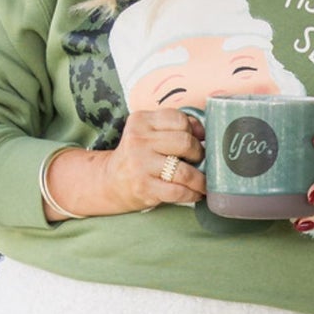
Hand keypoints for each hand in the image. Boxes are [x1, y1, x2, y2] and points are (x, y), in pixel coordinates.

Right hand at [45, 107, 201, 218]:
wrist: (110, 182)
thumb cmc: (138, 156)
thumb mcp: (149, 133)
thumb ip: (174, 126)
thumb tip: (202, 130)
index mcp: (141, 121)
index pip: (179, 119)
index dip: (193, 130)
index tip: (197, 140)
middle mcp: (138, 140)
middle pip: (185, 142)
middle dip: (198, 153)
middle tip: (199, 161)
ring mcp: (140, 164)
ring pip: (185, 170)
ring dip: (200, 179)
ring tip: (203, 182)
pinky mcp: (144, 187)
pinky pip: (178, 191)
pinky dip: (192, 194)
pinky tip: (196, 193)